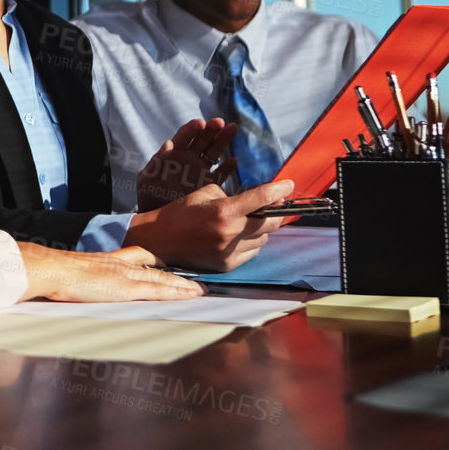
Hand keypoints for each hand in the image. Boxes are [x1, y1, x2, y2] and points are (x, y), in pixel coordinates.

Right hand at [16, 242, 204, 301]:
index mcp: (106, 260)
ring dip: (183, 286)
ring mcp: (125, 275)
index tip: (167, 264)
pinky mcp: (126, 288)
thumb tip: (76, 284)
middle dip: (176, 276)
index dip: (154, 261)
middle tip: (196, 281)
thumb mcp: (70, 272)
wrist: (51, 270)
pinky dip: (176, 293)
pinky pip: (158, 291)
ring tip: (201, 291)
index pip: (138, 257)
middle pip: (155, 269)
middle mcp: (120, 264)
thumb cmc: (54, 273)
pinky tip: (190, 295)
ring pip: (162, 280)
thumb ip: (80, 277)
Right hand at [122, 179, 295, 271]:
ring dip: (261, 229)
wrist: (160, 239)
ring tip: (248, 222)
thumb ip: (233, 195)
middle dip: (274, 212)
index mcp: (224, 210)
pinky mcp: (228, 264)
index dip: (279, 190)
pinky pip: (252, 252)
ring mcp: (230, 251)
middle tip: (271, 205)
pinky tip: (238, 236)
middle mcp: (230, 233)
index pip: (261, 198)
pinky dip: (250, 243)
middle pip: (270, 222)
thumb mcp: (206, 193)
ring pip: (263, 239)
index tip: (288, 185)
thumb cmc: (181, 212)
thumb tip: (257, 198)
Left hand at [136, 118, 239, 209]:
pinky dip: (228, 168)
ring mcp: (200, 172)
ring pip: (214, 152)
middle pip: (202, 140)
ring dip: (222, 140)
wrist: (158, 223)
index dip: (192, 129)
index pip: (183, 137)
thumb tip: (168, 143)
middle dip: (211, 130)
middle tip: (220, 122)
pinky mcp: (209, 185)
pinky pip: (221, 174)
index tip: (201, 123)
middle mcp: (188, 160)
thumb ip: (157, 162)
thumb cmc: (149, 199)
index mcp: (172, 156)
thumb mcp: (148, 180)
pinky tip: (233, 162)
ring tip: (232, 129)